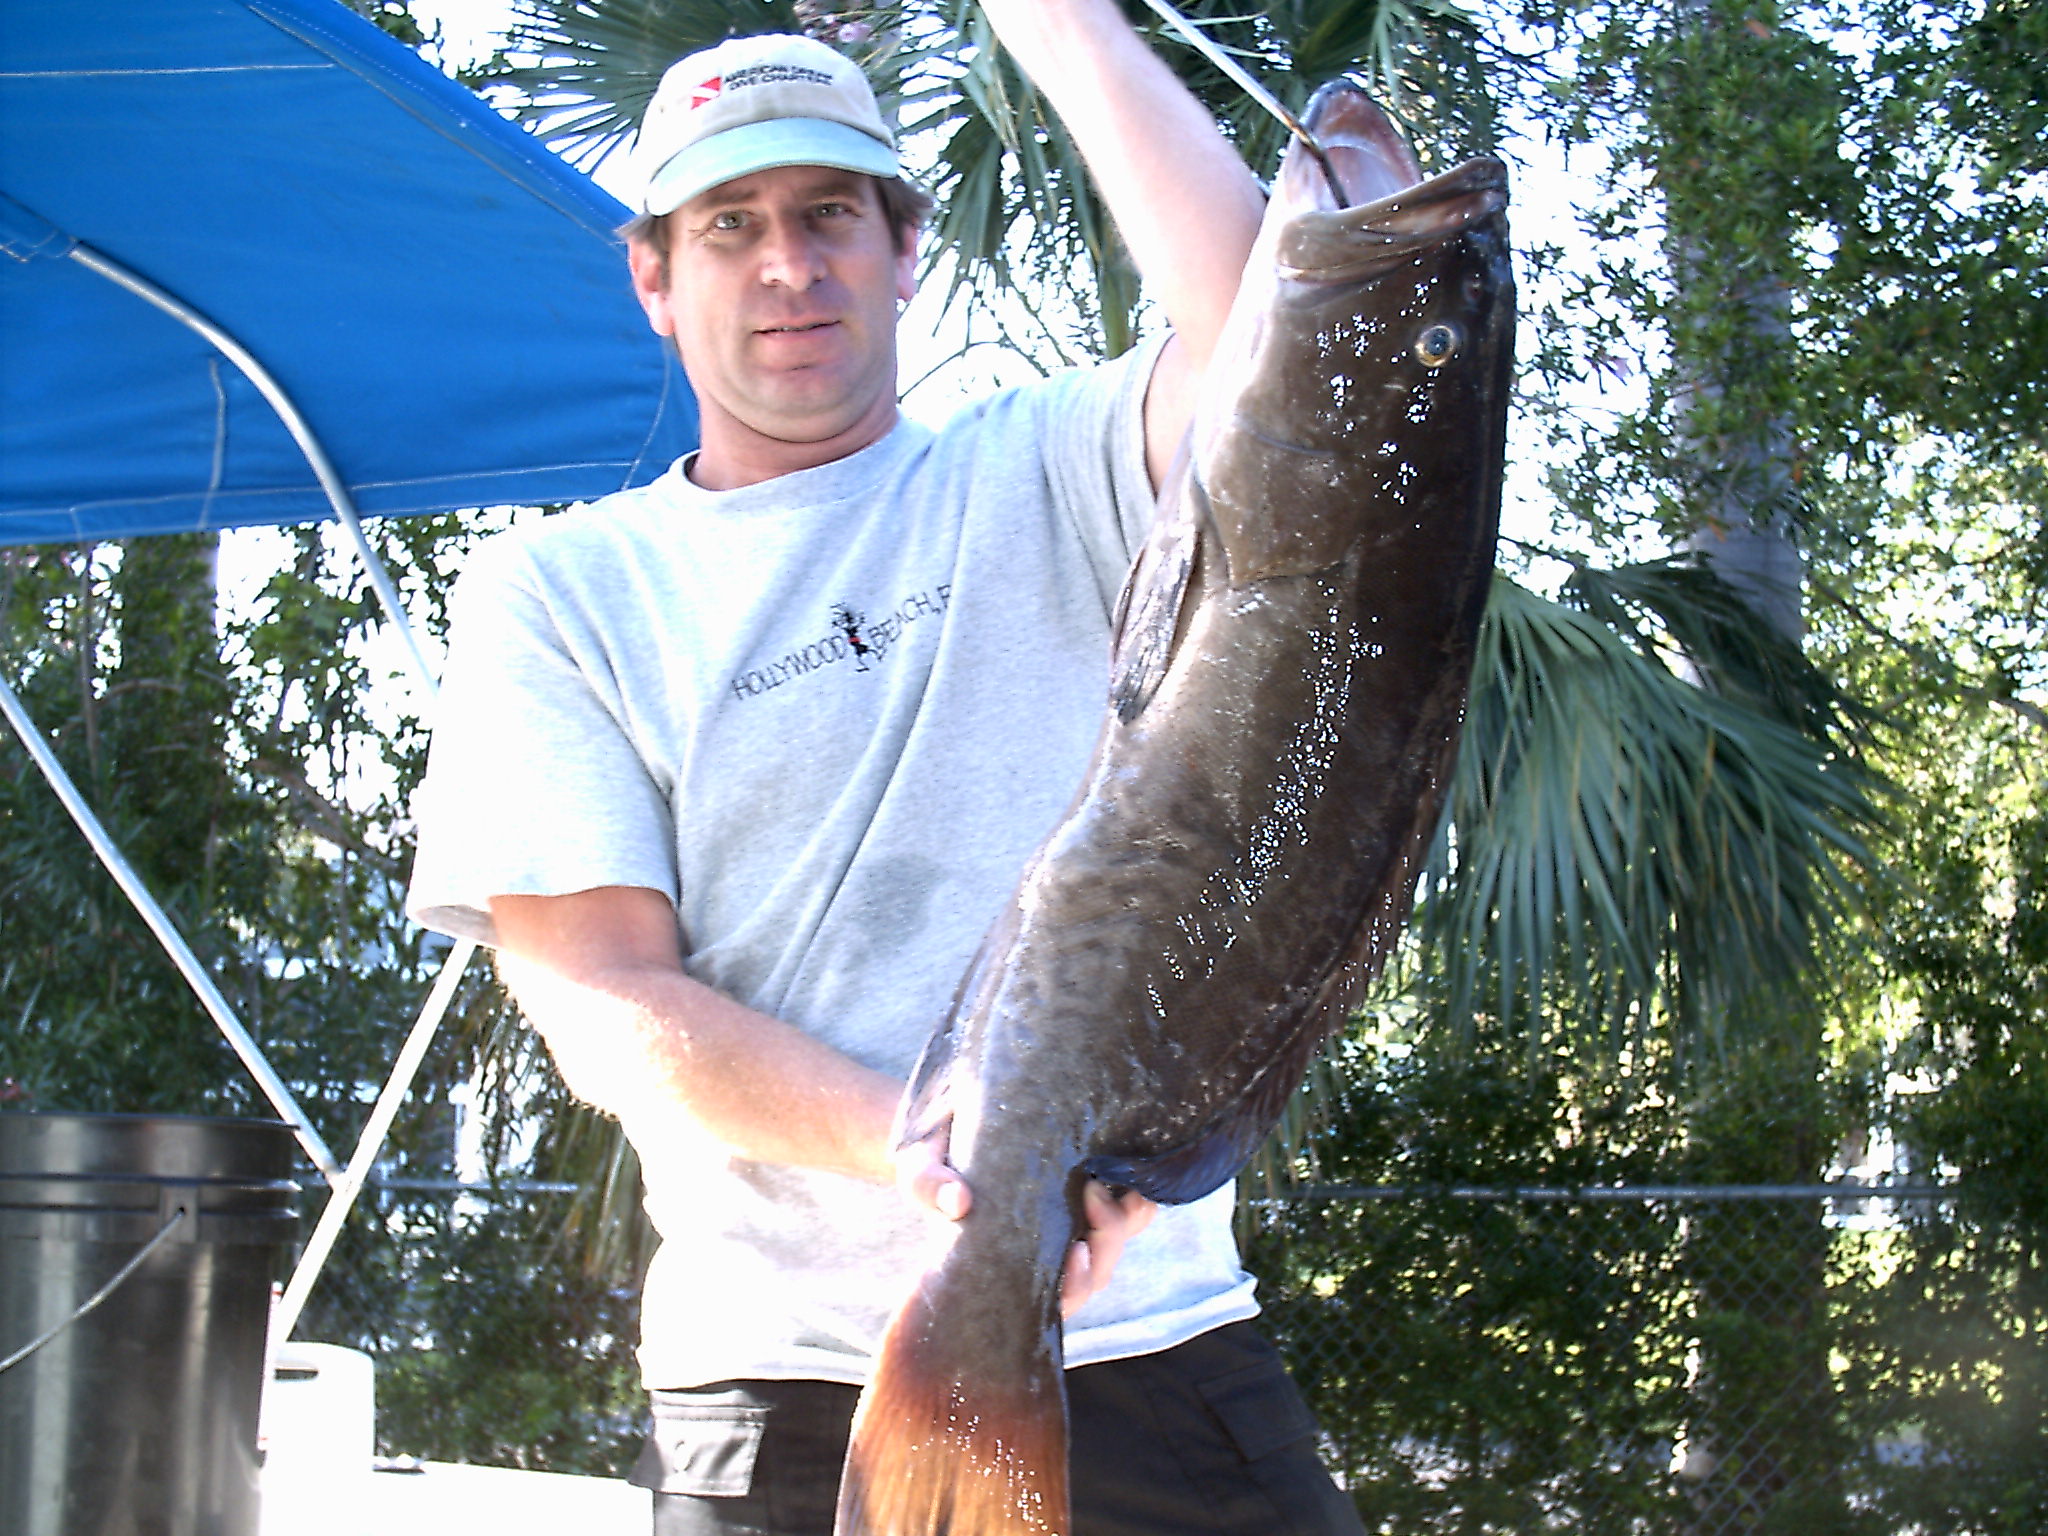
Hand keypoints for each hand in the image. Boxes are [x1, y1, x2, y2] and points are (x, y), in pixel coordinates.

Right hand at [894, 1135, 1157, 1316]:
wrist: (942, 1133)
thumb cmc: (931, 1160)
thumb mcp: (919, 1166)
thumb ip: (928, 1183)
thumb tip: (958, 1201)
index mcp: (1008, 1266)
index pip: (1057, 1301)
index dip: (1076, 1285)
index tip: (1075, 1249)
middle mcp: (1045, 1255)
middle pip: (1098, 1273)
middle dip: (1108, 1236)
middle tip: (1090, 1189)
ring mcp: (1070, 1227)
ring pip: (1118, 1244)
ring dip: (1130, 1218)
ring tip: (1113, 1178)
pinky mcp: (1087, 1197)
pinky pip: (1129, 1212)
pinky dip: (1138, 1198)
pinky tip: (1130, 1170)